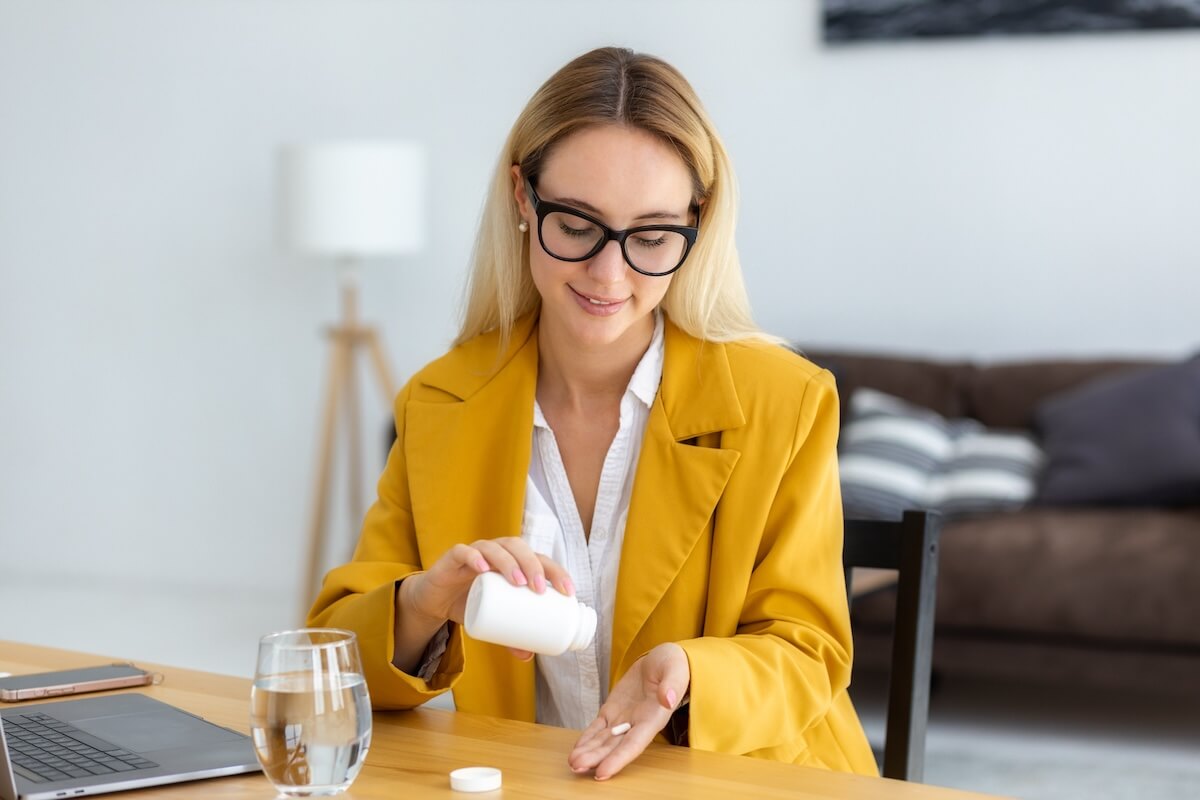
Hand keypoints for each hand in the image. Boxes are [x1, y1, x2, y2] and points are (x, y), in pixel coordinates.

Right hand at [399, 537, 574, 659]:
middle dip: (533, 565)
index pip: (539, 559)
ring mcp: (475, 551)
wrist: (436, 600)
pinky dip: (473, 557)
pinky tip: (482, 568)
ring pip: (494, 547)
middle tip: (538, 589)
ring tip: (518, 582)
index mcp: (513, 561)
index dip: (556, 571)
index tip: (568, 592)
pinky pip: (463, 551)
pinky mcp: (452, 557)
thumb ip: (509, 634)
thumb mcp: (492, 620)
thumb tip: (528, 656)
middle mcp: (496, 551)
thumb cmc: (471, 602)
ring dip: (509, 562)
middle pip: (519, 548)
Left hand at [567, 642, 689, 779]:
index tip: (603, 771)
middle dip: (596, 758)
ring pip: (603, 740)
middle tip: (577, 766)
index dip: (618, 759)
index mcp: (653, 718)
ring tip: (572, 763)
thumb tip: (668, 699)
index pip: (634, 743)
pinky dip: (587, 738)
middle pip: (614, 746)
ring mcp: (623, 719)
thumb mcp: (675, 670)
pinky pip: (597, 728)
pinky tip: (577, 748)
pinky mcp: (612, 710)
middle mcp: (637, 724)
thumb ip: (672, 685)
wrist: (661, 661)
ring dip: (588, 752)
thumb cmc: (673, 666)